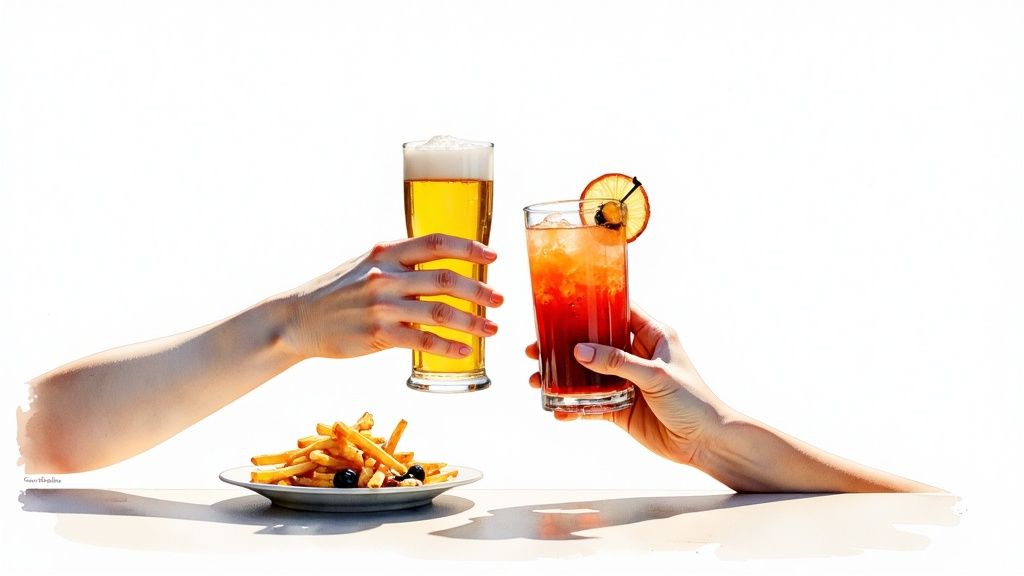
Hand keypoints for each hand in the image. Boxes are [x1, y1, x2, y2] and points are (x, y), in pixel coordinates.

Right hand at [284, 233, 502, 359]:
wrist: (298, 319)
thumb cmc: (337, 292)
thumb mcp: (366, 264)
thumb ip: (399, 262)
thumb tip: (439, 264)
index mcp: (386, 252)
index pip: (436, 242)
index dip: (470, 248)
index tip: (494, 256)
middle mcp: (386, 275)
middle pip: (447, 279)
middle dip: (480, 290)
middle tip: (501, 299)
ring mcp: (382, 305)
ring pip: (441, 311)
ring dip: (473, 321)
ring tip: (492, 329)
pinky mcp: (378, 334)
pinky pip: (423, 340)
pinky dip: (449, 347)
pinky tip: (465, 351)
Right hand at [526, 304, 726, 466]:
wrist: (706, 443)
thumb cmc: (694, 401)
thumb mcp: (656, 377)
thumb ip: (618, 363)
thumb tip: (580, 351)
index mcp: (652, 335)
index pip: (618, 310)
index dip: (591, 305)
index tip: (560, 304)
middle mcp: (636, 354)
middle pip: (593, 342)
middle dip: (564, 345)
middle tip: (535, 348)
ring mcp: (626, 381)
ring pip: (587, 374)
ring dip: (562, 377)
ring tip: (536, 380)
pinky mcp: (621, 408)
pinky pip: (591, 403)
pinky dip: (573, 406)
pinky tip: (556, 410)